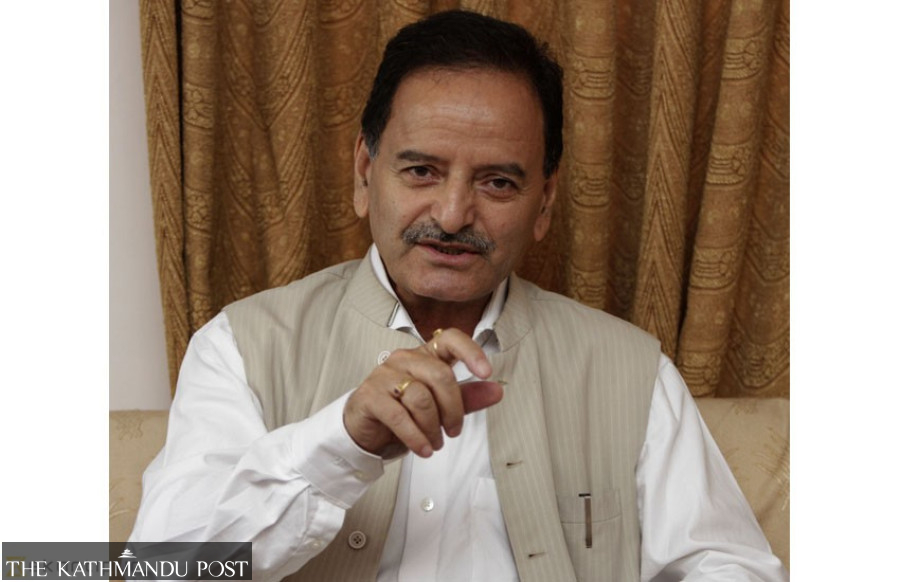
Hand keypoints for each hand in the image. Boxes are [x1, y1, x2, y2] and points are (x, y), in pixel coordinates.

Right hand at [343, 328, 503, 457]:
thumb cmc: (404, 414)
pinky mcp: (370, 396)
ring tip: (435, 444)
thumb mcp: (440, 407)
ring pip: (421, 397)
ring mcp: (384, 375)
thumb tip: (497, 390)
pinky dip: (415, 436)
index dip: (471, 352)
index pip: (450, 339)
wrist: (365, 432)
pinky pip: (399, 415)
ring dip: (432, 427)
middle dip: (453, 409)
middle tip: (453, 431)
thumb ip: (467, 398)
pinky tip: (423, 449)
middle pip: (440, 375)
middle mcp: (404, 359)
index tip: (487, 372)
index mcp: (425, 355)